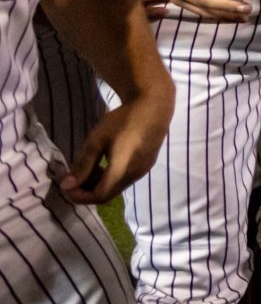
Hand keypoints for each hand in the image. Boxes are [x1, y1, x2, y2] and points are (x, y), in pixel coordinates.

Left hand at [56, 95, 172, 204]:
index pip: (98, 196)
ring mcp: (142, 171)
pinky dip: (109, 178)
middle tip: (71, 178)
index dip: (79, 196)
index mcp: (121, 170)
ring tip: (86, 169)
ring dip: (97, 184)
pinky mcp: (146, 166)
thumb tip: (66, 185)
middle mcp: (134, 175)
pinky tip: (104, 163)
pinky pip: (124, 180)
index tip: (64, 186)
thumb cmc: (122, 121)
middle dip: (86, 191)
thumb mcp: (97, 140)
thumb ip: (82, 164)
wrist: (153, 107)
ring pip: (116, 188)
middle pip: (107, 195)